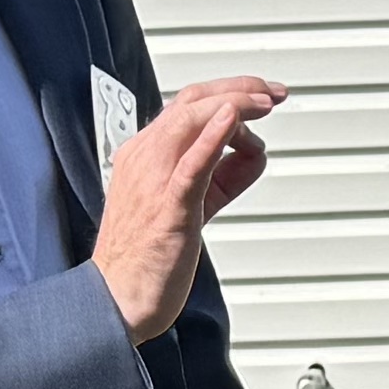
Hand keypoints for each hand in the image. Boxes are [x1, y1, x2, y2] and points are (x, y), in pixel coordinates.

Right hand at [97, 77, 281, 341]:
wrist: (115, 299)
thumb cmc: (146, 258)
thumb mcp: (190, 204)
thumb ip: (219, 175)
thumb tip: (250, 152)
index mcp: (144, 155)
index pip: (188, 106)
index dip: (230, 91)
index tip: (263, 94)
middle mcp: (145, 159)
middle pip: (192, 101)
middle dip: (239, 88)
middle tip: (273, 93)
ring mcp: (154, 181)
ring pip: (191, 121)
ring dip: (234, 105)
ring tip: (265, 105)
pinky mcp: (168, 208)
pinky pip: (190, 165)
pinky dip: (212, 139)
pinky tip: (231, 121)